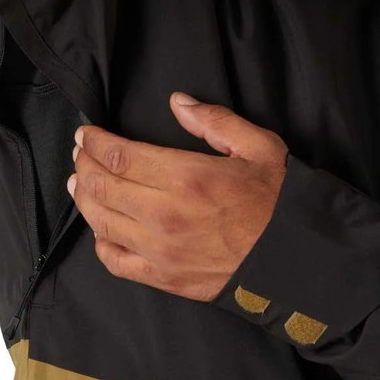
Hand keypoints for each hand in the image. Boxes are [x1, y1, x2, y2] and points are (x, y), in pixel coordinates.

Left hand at [66, 92, 288, 301]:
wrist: (299, 260)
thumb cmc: (280, 203)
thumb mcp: (258, 147)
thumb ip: (214, 121)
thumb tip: (178, 102)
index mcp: (186, 177)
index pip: (119, 155)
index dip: (95, 142)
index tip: (86, 134)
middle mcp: (164, 214)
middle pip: (102, 186)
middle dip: (85, 165)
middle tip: (80, 154)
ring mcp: (160, 250)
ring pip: (102, 220)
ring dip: (84, 198)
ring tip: (80, 183)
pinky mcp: (163, 277)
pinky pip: (115, 261)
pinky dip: (101, 243)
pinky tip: (102, 229)